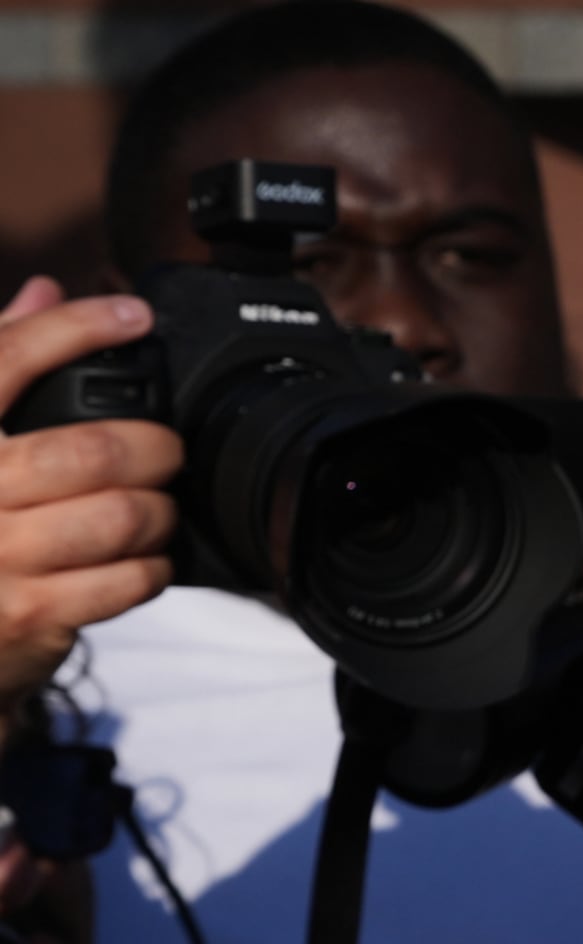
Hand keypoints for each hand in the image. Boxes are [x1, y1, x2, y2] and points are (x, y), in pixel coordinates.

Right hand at [0, 279, 177, 709]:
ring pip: (122, 514)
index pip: (4, 357)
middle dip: (154, 447)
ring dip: (159, 511)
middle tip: (165, 450)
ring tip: (153, 509)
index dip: (76, 328)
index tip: (132, 316)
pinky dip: (151, 566)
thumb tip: (43, 291)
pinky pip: (126, 578)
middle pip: (93, 448)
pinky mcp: (31, 611)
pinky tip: (139, 558)